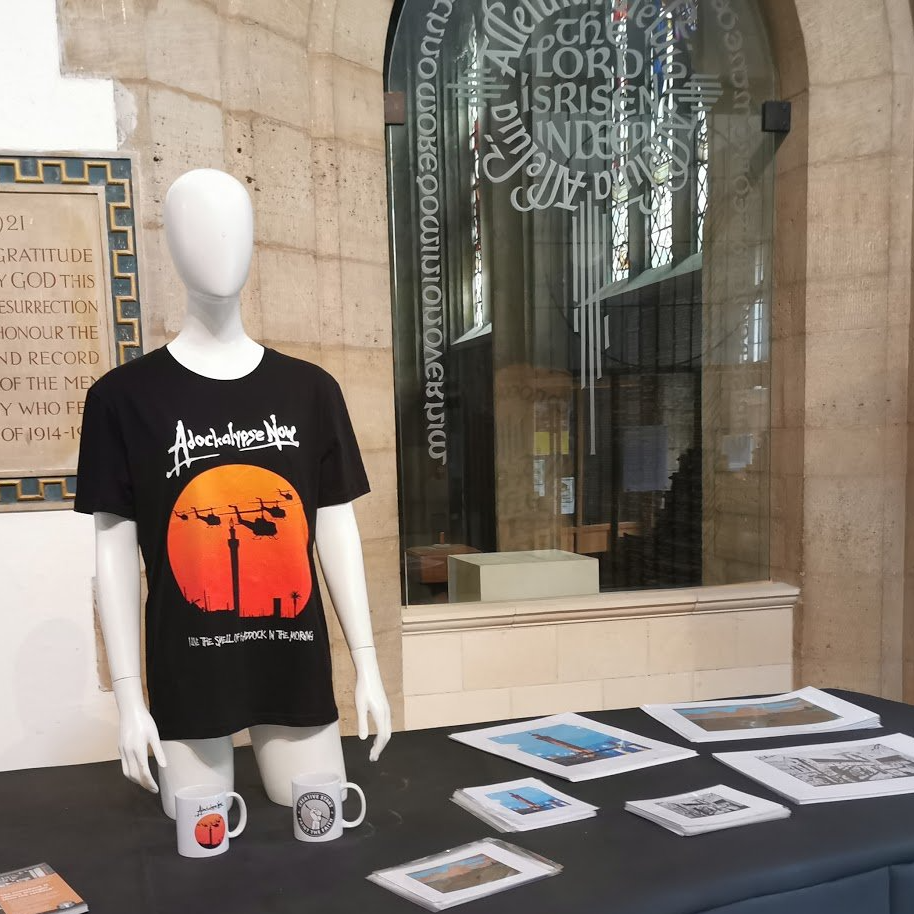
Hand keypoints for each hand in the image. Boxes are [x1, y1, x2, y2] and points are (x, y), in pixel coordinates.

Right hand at [112, 678, 166, 792]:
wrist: (130, 711)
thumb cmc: (145, 721)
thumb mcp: (154, 735)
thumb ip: (159, 751)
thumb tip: (164, 766)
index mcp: (138, 749)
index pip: (143, 772)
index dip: (149, 783)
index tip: (155, 789)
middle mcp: (128, 752)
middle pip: (134, 775)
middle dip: (143, 784)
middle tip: (152, 788)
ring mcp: (122, 751)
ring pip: (126, 772)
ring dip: (135, 780)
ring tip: (145, 783)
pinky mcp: (120, 749)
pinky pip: (124, 765)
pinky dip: (130, 773)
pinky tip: (138, 772)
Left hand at [352, 646, 391, 760]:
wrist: (369, 672)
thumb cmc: (363, 688)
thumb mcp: (360, 706)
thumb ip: (362, 723)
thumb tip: (362, 739)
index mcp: (380, 714)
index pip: (382, 737)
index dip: (378, 749)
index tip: (372, 758)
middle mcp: (386, 713)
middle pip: (387, 735)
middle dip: (380, 747)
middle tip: (372, 757)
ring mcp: (386, 709)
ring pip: (387, 729)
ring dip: (381, 740)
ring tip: (373, 749)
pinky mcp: (384, 706)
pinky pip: (386, 724)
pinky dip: (382, 733)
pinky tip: (375, 733)